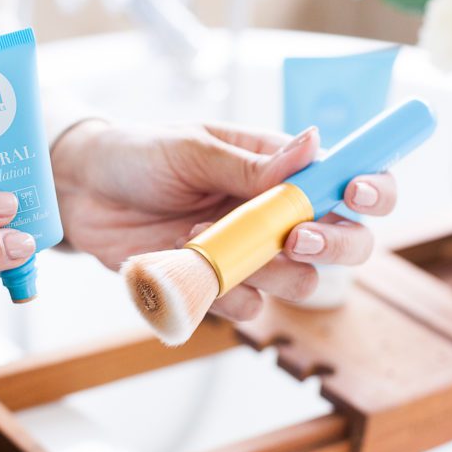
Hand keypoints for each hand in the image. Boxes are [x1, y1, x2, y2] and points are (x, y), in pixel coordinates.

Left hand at [52, 120, 395, 320]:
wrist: (81, 192)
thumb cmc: (137, 154)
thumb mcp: (191, 149)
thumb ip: (252, 163)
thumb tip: (315, 143)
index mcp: (277, 168)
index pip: (347, 180)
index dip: (370, 190)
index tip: (354, 195)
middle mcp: (273, 213)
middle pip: (344, 242)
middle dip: (333, 244)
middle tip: (294, 237)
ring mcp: (248, 252)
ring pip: (300, 282)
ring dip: (268, 271)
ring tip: (206, 239)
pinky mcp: (217, 285)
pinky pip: (247, 307)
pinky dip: (223, 294)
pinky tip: (185, 262)